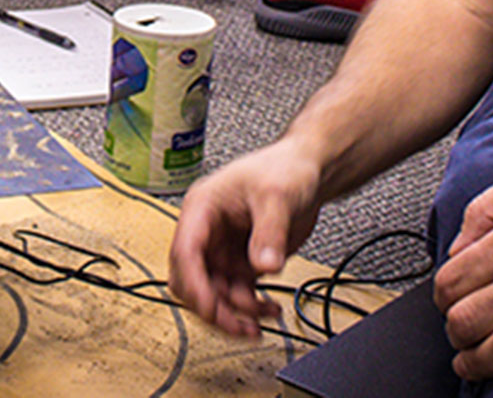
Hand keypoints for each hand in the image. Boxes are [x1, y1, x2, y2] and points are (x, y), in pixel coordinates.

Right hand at [169, 137, 327, 335]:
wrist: (308, 170)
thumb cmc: (284, 168)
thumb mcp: (277, 196)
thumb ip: (269, 232)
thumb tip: (264, 266)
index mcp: (202, 207)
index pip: (184, 251)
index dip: (194, 284)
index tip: (212, 308)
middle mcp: (207, 231)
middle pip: (193, 280)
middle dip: (213, 306)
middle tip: (238, 324)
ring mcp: (223, 249)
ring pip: (215, 294)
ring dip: (236, 312)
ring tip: (263, 318)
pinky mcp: (242, 262)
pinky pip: (238, 295)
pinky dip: (252, 308)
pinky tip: (270, 310)